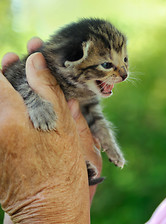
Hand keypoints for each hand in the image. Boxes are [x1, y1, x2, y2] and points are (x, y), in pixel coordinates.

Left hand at [0, 37, 101, 222]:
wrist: (48, 204)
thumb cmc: (61, 166)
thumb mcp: (63, 126)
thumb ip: (48, 90)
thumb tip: (35, 61)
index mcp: (11, 119)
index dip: (7, 65)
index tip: (17, 58)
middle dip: (5, 76)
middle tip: (20, 67)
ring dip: (7, 94)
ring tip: (24, 89)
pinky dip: (7, 111)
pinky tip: (22, 111)